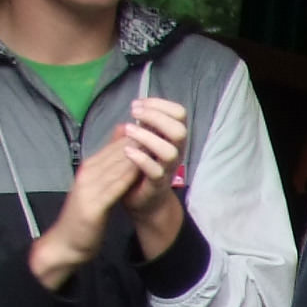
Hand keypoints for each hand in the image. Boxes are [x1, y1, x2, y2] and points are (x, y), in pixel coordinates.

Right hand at [30, 119, 170, 285]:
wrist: (67, 243)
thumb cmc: (84, 217)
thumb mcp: (96, 189)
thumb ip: (109, 171)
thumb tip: (122, 152)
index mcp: (90, 168)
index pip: (115, 146)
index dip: (136, 136)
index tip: (156, 128)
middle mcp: (88, 173)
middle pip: (117, 153)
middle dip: (139, 141)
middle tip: (161, 129)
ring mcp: (89, 188)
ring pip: (116, 166)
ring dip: (136, 154)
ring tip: (156, 142)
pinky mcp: (93, 206)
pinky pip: (114, 188)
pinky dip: (127, 177)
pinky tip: (141, 170)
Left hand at [116, 96, 189, 257]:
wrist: (145, 203)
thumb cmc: (142, 169)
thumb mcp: (138, 144)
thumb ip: (136, 127)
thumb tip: (132, 110)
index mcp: (173, 139)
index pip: (179, 114)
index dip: (160, 104)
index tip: (138, 104)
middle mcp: (176, 152)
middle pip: (179, 130)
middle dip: (156, 116)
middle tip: (134, 113)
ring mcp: (168, 169)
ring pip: (169, 150)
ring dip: (147, 136)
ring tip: (128, 130)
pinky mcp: (157, 184)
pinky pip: (155, 170)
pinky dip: (140, 158)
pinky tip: (126, 150)